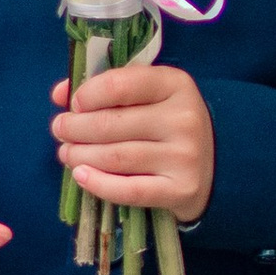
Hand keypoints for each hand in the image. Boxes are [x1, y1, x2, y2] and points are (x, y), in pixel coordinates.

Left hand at [51, 63, 214, 222]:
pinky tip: (81, 176)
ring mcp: (185, 156)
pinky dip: (98, 184)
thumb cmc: (168, 122)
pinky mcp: (181, 189)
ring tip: (67, 154)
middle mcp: (184, 119)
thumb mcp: (148, 95)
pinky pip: (129, 190)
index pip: (120, 85)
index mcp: (176, 85)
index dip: (87, 95)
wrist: (216, 161)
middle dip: (74, 128)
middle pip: (111, 124)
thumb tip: (59, 93)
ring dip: (80, 156)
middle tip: (60, 131)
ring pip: (115, 157)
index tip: (74, 105)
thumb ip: (106, 88)